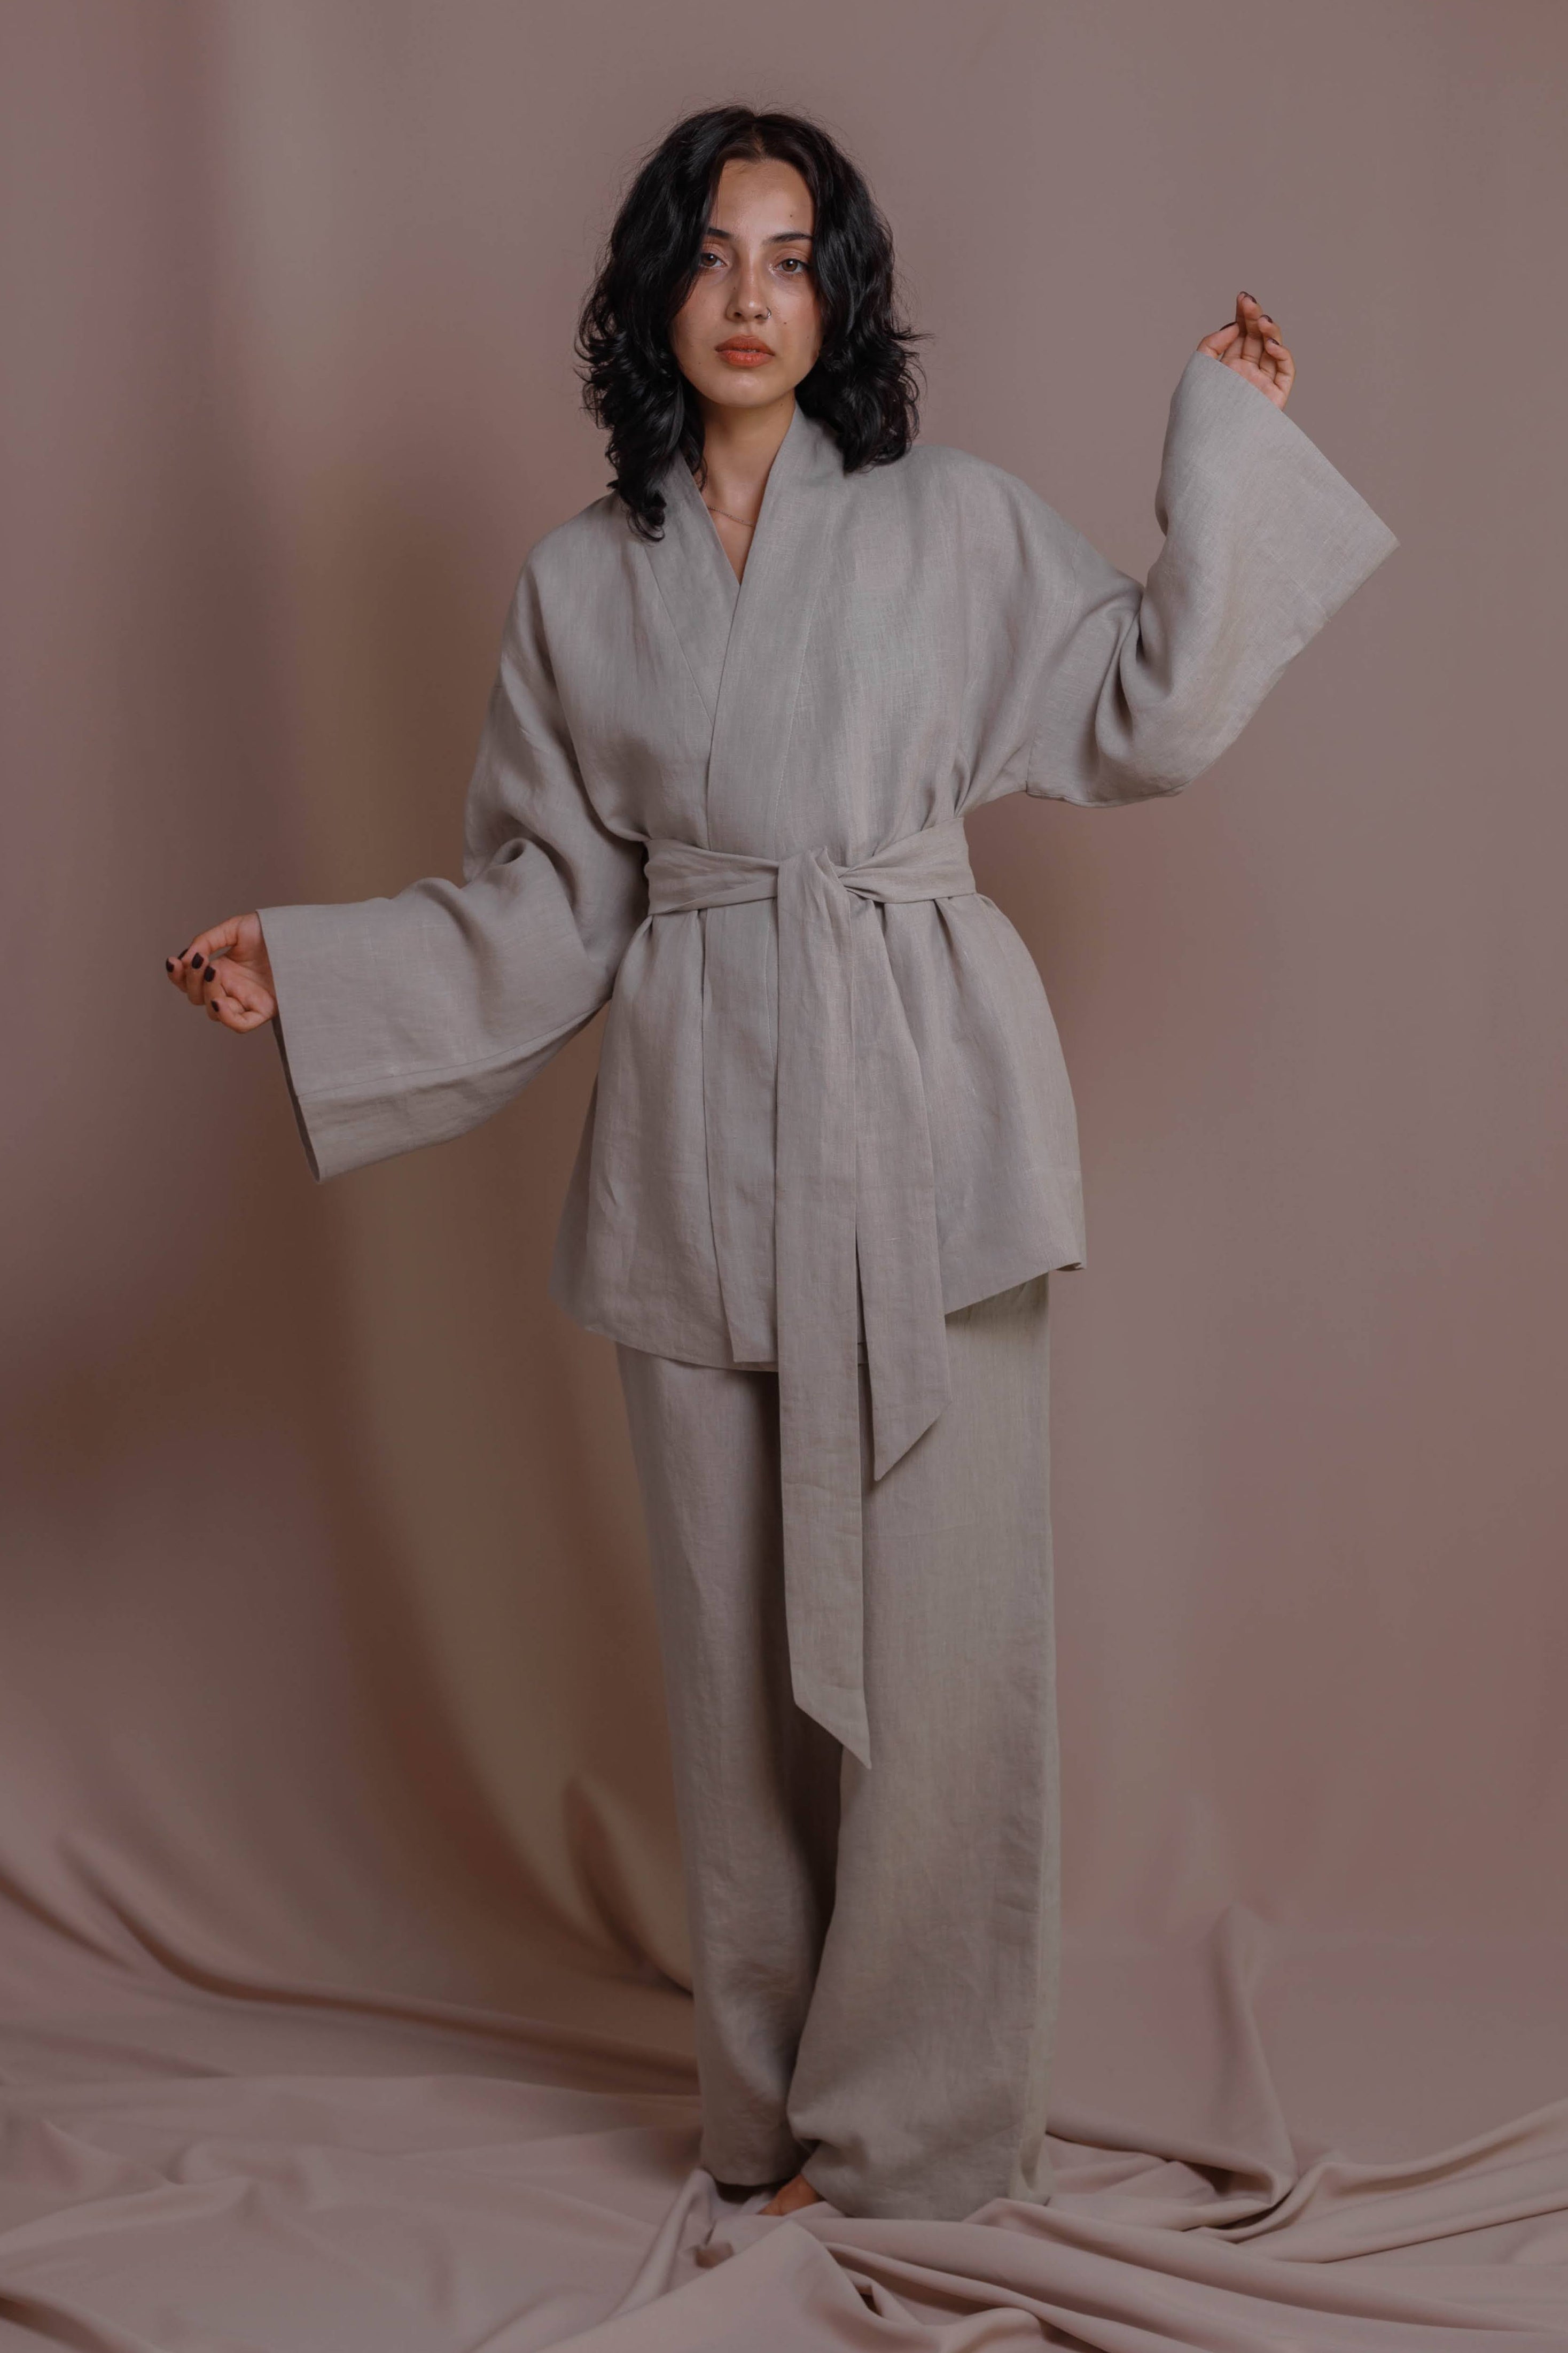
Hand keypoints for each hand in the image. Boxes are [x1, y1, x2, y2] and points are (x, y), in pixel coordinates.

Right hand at [165, 912, 276, 1031]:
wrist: (301, 935)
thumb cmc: (273, 931)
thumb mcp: (235, 929)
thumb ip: (207, 940)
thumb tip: (186, 959)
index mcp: (223, 969)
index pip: (191, 982)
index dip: (178, 976)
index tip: (174, 962)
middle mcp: (232, 987)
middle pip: (198, 997)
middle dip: (192, 980)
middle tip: (200, 961)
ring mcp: (246, 999)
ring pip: (214, 1011)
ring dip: (207, 993)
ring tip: (213, 970)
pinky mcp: (264, 1009)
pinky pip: (240, 1024)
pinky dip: (226, 1016)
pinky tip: (220, 1000)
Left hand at [1197, 291, 1294, 409]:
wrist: (1209, 451)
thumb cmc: (1199, 417)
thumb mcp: (1197, 374)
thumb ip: (1210, 346)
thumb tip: (1231, 327)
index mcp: (1228, 369)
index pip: (1240, 335)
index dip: (1243, 315)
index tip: (1241, 298)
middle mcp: (1246, 374)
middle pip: (1256, 338)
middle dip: (1254, 317)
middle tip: (1249, 302)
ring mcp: (1262, 384)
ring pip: (1273, 349)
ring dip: (1269, 331)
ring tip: (1261, 320)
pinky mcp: (1276, 397)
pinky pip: (1284, 371)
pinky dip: (1281, 355)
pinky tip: (1271, 343)